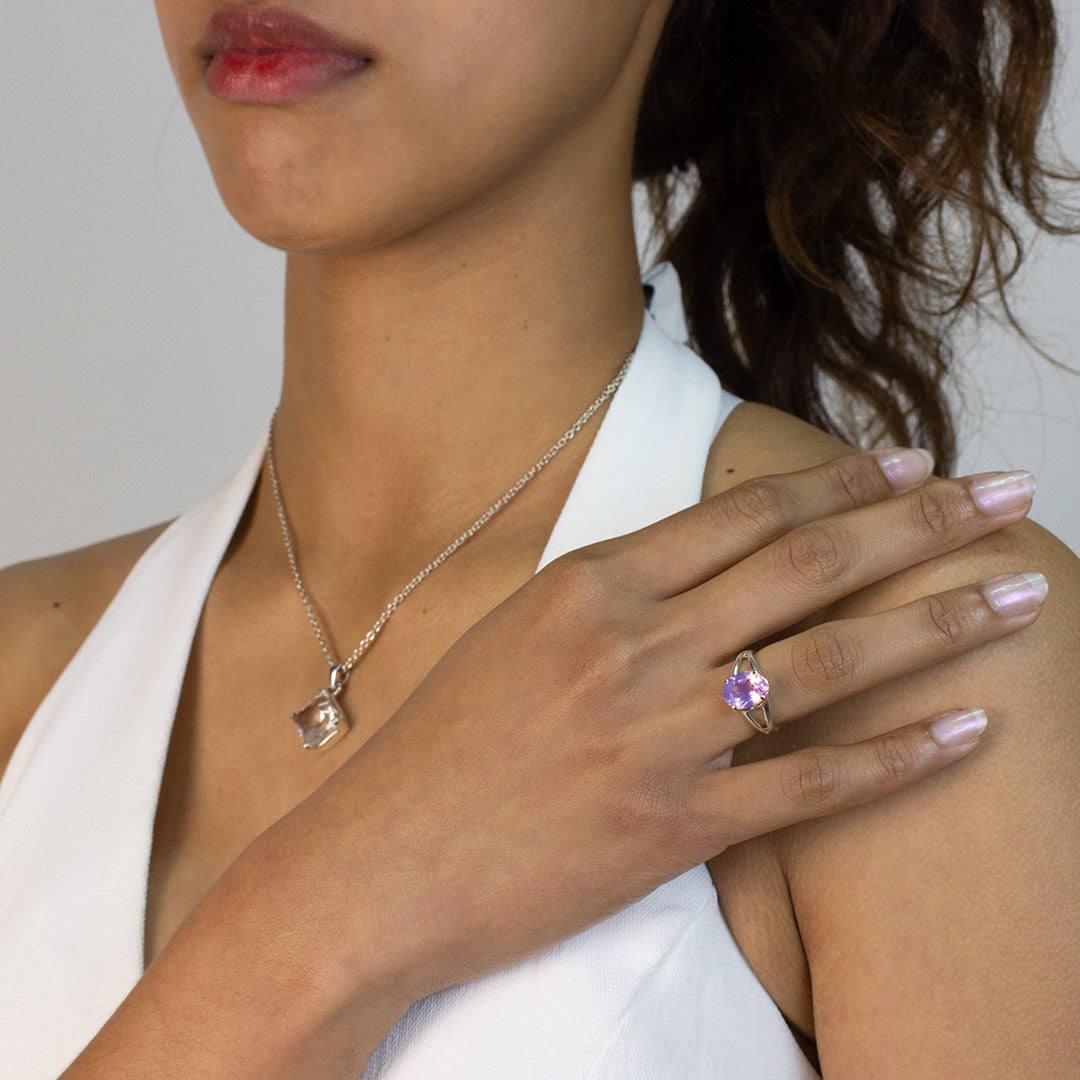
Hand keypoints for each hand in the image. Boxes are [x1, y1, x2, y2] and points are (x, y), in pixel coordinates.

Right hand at [251, 449, 1040, 1005]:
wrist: (381, 862)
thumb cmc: (440, 747)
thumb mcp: (518, 633)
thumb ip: (612, 595)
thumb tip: (700, 566)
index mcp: (592, 583)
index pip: (745, 513)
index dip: (841, 482)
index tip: (912, 464)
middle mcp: (635, 643)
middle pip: (809, 562)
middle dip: (923, 521)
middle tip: (1006, 494)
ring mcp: (661, 733)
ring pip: (833, 657)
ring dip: (941, 621)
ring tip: (1022, 595)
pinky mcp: (676, 825)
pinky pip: (814, 781)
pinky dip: (901, 755)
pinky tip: (968, 731)